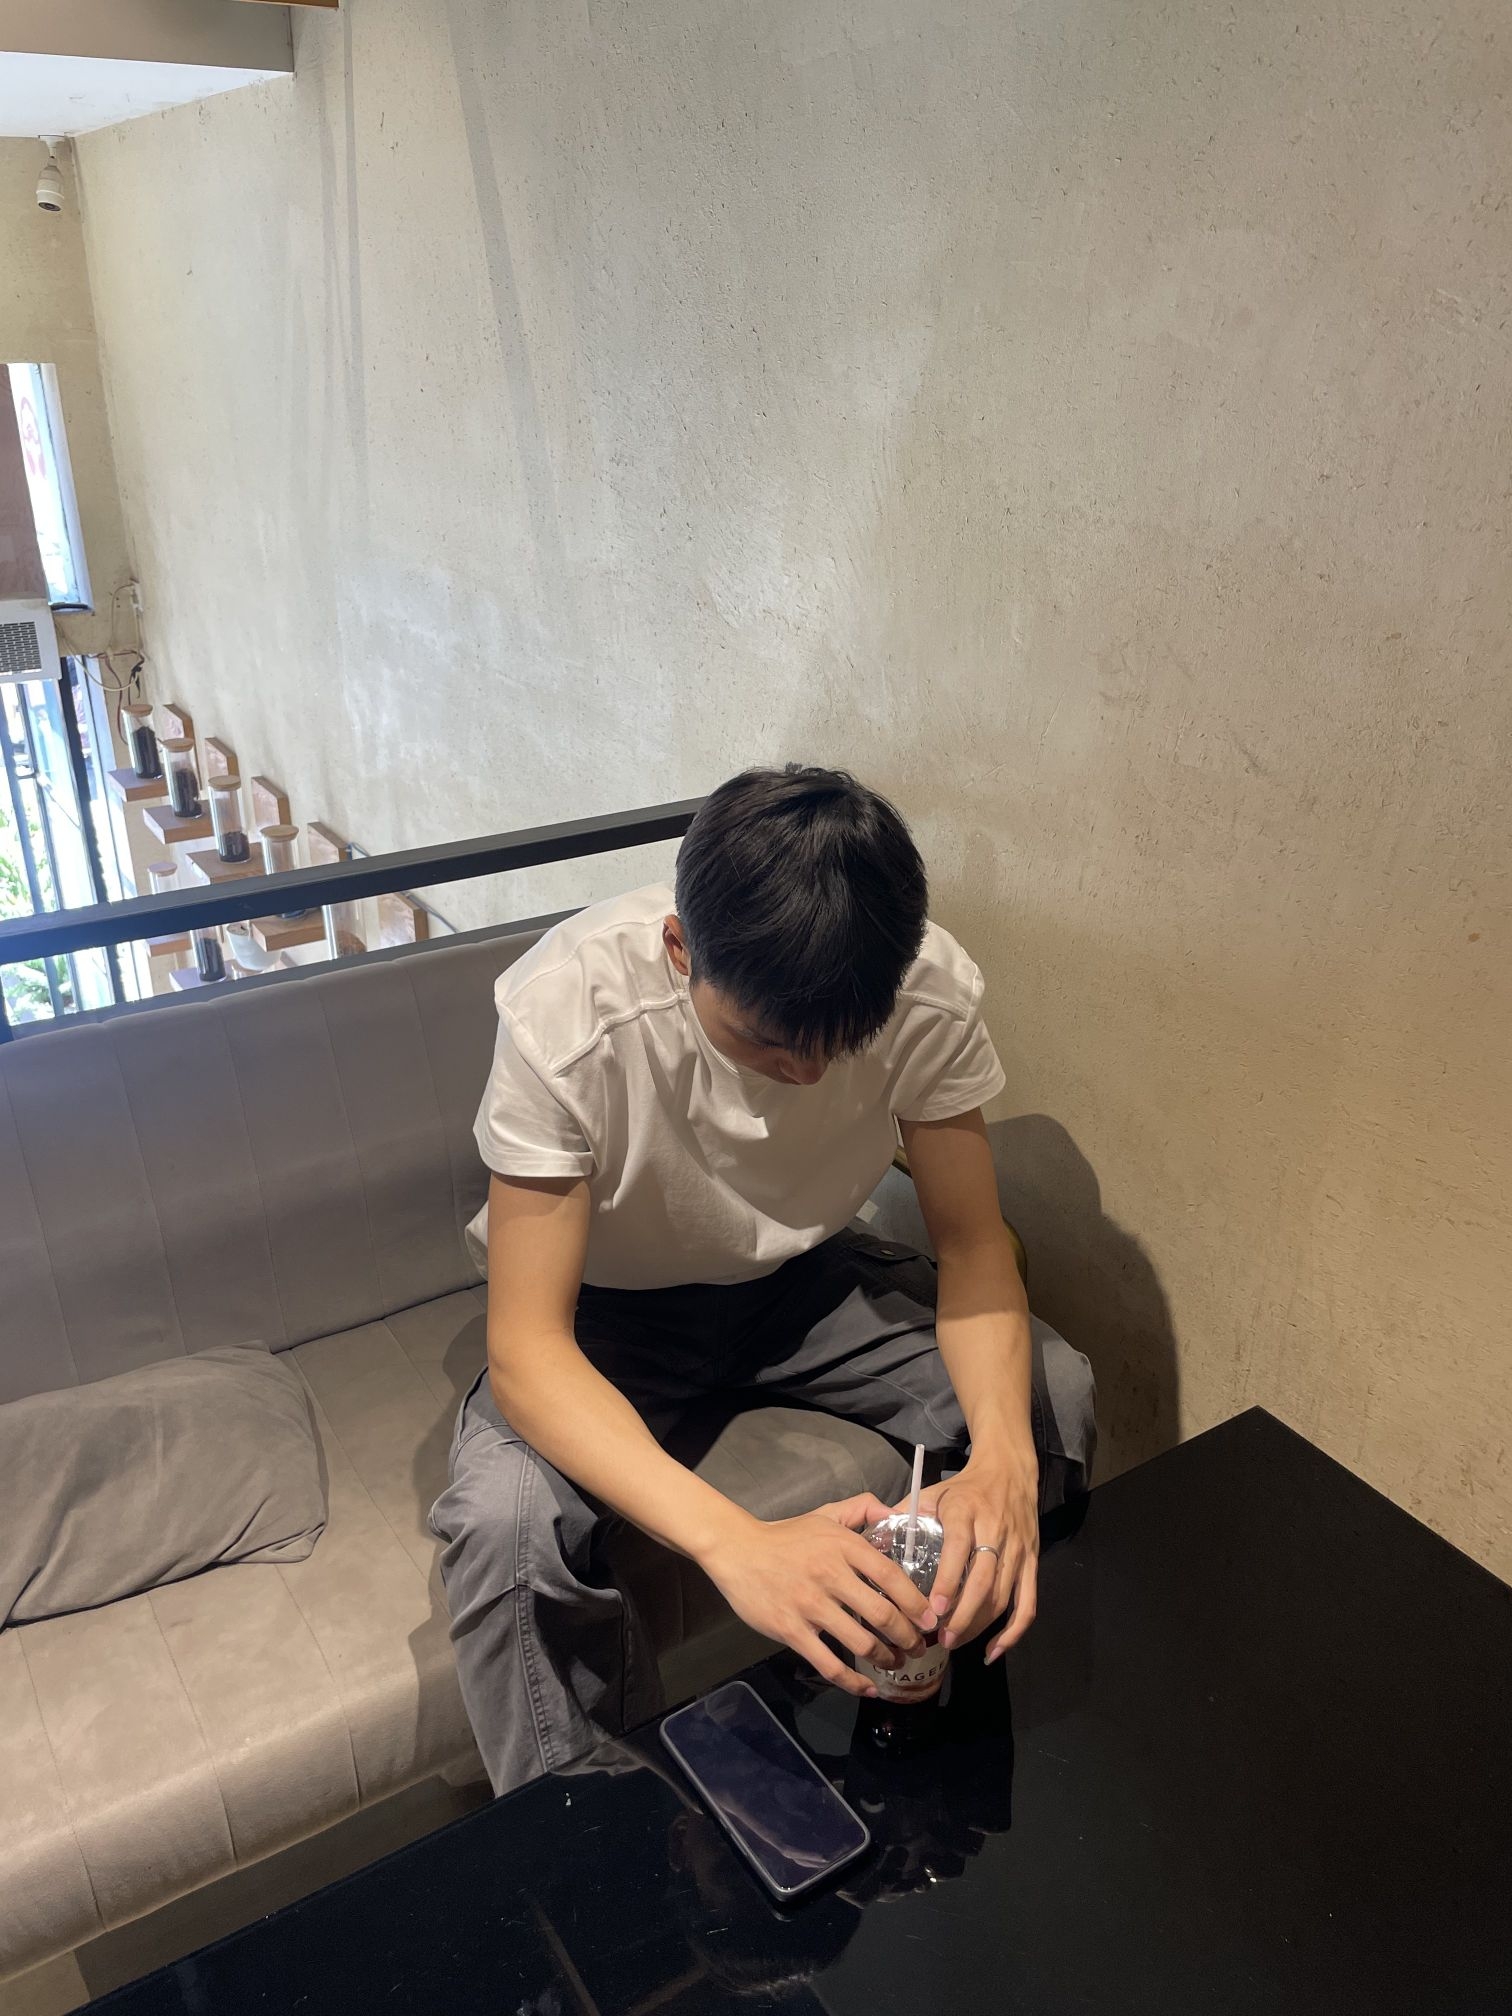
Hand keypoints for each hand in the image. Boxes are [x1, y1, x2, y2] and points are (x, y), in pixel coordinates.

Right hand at [701, 1493, 939, 1697]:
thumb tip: (893, 1512)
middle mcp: (829, 1574)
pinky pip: (828, 1663)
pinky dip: (852, 1681)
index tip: (930, 1619)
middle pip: (881, 1614)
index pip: (890, 1575)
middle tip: (916, 1647)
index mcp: (842, 1546)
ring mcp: (809, 1605)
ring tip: (894, 1663)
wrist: (737, 1550)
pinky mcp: (791, 1630)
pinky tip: (867, 1687)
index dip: (915, 1601)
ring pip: (860, 1642)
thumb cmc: (786, 1536)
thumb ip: (861, 1508)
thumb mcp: (825, 1514)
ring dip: (885, 1658)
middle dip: (907, 1637)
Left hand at [903, 1453, 1039, 1661]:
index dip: (948, 1579)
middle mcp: (996, 1530)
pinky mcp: (1033, 1562)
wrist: (1009, 1472)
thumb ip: (904, 1515)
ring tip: (954, 1641)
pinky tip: (992, 1651)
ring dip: (980, 1625)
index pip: (959, 1547)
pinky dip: (1013, 1633)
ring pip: (1004, 1596)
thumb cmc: (963, 1488)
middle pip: (984, 1580)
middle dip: (963, 1614)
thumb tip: (872, 1544)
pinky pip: (1028, 1604)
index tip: (934, 1608)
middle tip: (941, 1637)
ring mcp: (1018, 1549)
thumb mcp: (932, 1492)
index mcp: (966, 1511)